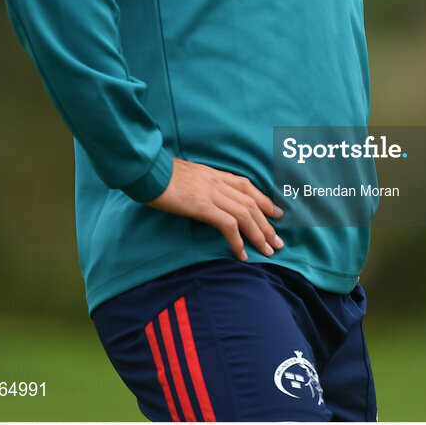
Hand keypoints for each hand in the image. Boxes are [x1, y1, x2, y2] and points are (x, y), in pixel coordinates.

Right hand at [147, 158, 283, 261]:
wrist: (147, 170)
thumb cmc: (161, 175)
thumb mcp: (187, 176)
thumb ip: (201, 184)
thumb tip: (205, 195)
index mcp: (215, 174)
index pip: (247, 187)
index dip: (265, 201)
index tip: (277, 213)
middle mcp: (218, 182)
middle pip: (251, 204)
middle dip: (267, 224)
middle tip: (278, 242)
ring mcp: (211, 193)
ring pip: (245, 214)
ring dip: (259, 234)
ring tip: (268, 251)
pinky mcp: (202, 206)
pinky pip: (227, 224)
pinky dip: (237, 240)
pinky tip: (242, 254)